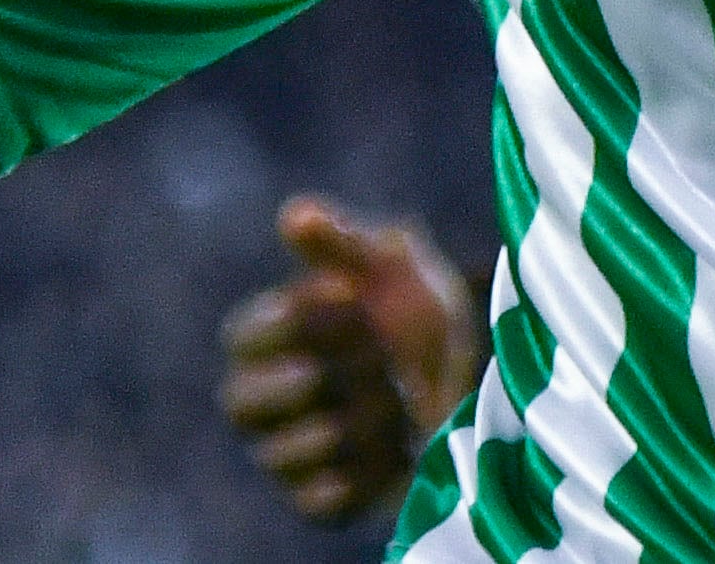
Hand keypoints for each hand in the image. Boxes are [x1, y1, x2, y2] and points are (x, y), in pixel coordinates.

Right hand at [223, 193, 483, 524]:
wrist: (474, 386)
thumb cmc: (421, 317)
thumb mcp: (399, 267)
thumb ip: (348, 244)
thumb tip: (295, 214)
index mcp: (269, 340)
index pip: (239, 337)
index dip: (292, 322)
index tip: (349, 300)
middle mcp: (264, 401)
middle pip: (242, 401)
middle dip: (318, 376)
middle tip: (379, 356)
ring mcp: (287, 454)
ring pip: (284, 452)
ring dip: (355, 420)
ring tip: (402, 399)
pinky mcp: (320, 501)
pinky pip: (318, 499)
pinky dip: (364, 471)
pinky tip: (401, 445)